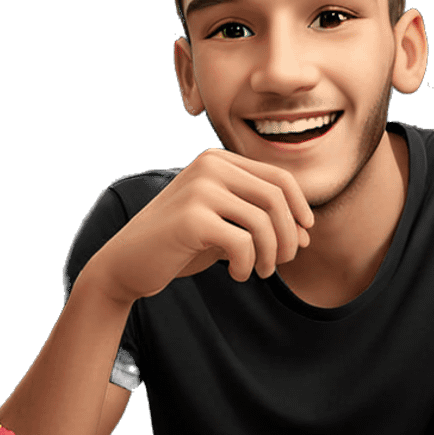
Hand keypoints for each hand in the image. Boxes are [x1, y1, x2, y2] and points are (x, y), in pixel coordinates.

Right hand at [84, 149, 313, 304]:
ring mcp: (199, 189)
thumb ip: (262, 224)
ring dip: (271, 254)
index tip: (303, 235)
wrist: (127, 263)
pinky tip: (238, 274)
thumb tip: (306, 235)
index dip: (300, 207)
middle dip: (288, 235)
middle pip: (276, 198)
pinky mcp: (192, 218)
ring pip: (263, 221)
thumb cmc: (181, 244)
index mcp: (217, 160)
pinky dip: (248, 264)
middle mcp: (209, 166)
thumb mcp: (226, 227)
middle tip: (283, 261)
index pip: (278, 177)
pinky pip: (243, 243)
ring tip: (260, 271)